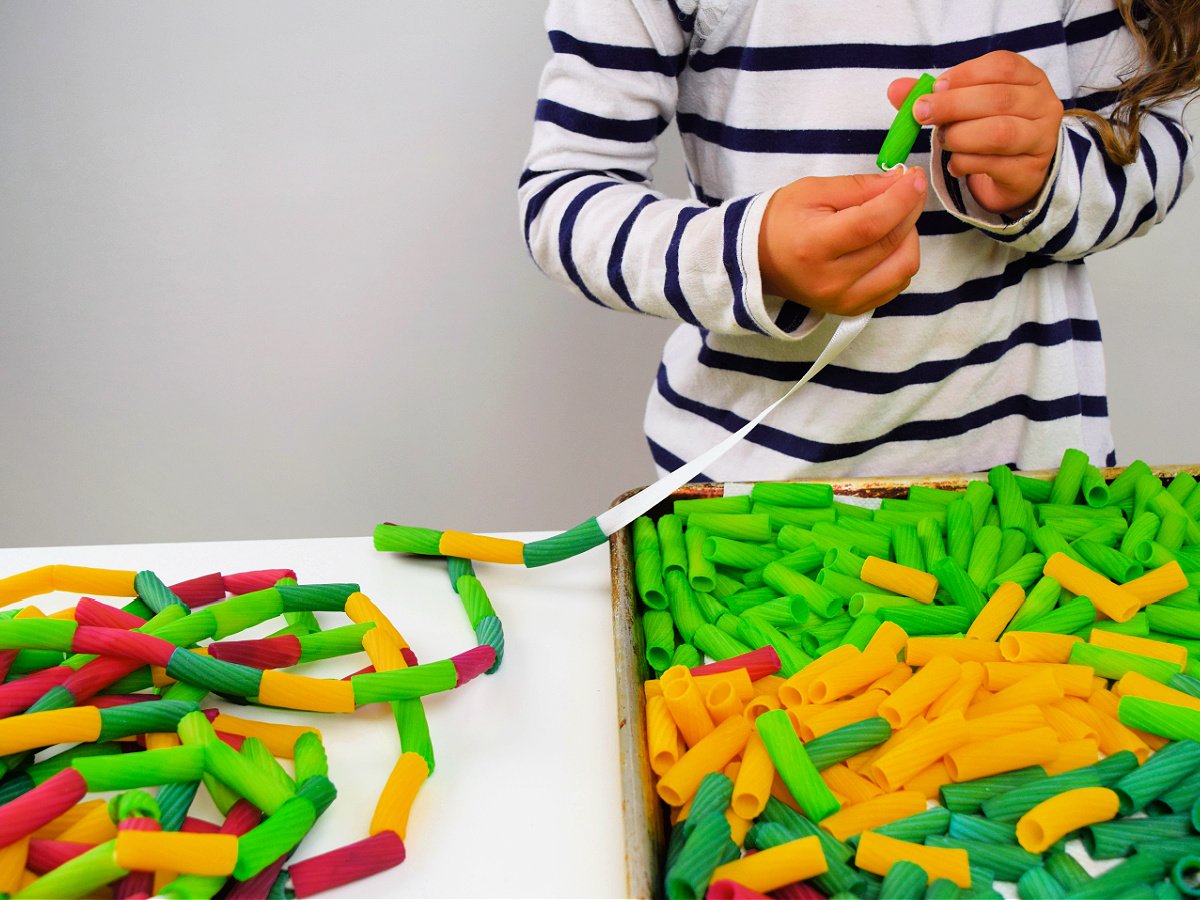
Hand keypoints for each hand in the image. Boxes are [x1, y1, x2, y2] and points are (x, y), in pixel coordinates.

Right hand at [758, 168, 925, 316]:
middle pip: (891, 244)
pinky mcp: (853, 309)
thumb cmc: (783, 220)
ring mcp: (843, 300)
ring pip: (903, 267)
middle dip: (909, 209)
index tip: (914, 178)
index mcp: (814, 247)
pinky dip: (901, 259)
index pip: (871, 224)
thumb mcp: (813, 191)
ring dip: (909, 237)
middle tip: (908, 188)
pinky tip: (886, 243)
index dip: (901, 199)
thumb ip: (860, 186)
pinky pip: (897, 284)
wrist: (761, 261)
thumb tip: (903, 182)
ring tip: (893, 219)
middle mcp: (830, 281)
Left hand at [889, 51, 1062, 215]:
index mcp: (1029, 79)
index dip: (965, 74)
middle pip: (998, 99)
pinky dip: (965, 163)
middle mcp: (1042, 105)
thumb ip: (933, 96)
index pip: (1002, 66)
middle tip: (921, 113)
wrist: (1015, 174)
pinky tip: (954, 164)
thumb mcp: (964, 106)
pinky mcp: (1028, 171)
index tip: (936, 87)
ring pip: (998, 133)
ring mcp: (1040, 140)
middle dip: (953, 105)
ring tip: (942, 140)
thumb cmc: (987, 129)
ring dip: (959, 136)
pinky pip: (992, 165)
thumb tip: (896, 89)